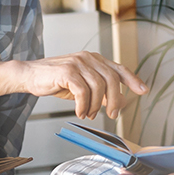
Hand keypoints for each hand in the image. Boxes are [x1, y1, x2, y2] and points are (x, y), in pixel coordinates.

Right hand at [25, 51, 147, 119]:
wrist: (30, 76)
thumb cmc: (56, 81)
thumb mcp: (83, 86)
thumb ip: (101, 91)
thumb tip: (120, 102)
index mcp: (95, 59)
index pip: (119, 69)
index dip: (133, 80)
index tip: (143, 90)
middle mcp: (89, 58)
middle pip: (112, 80)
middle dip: (114, 102)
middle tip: (111, 115)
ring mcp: (78, 63)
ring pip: (98, 88)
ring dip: (95, 106)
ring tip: (88, 114)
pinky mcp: (67, 71)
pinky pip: (83, 91)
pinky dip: (83, 105)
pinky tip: (79, 112)